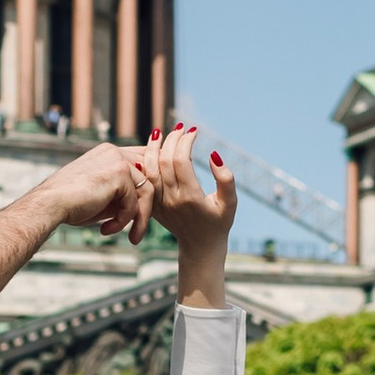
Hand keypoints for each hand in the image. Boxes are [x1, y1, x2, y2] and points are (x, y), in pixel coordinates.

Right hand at [33, 142, 154, 240]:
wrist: (49, 205)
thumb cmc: (70, 205)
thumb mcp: (101, 197)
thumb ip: (121, 196)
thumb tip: (143, 208)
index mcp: (108, 153)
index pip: (141, 166)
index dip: (146, 190)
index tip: (141, 215)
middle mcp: (114, 152)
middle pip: (147, 180)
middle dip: (145, 209)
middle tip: (136, 233)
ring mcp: (118, 160)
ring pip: (147, 192)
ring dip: (139, 219)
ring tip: (130, 236)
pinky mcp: (120, 173)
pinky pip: (134, 203)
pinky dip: (123, 221)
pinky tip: (106, 229)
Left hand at [138, 123, 235, 299]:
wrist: (199, 246)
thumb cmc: (219, 222)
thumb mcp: (230, 203)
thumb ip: (226, 179)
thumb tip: (214, 155)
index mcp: (190, 197)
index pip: (181, 160)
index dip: (186, 141)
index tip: (194, 131)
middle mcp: (171, 200)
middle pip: (164, 160)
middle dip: (172, 139)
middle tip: (181, 128)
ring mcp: (158, 203)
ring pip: (149, 168)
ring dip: (154, 147)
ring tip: (161, 132)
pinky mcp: (152, 204)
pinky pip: (145, 179)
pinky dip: (145, 161)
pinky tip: (151, 148)